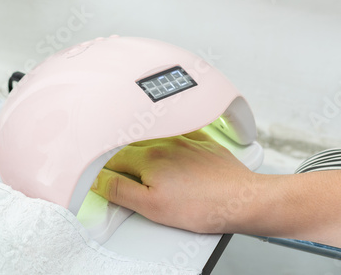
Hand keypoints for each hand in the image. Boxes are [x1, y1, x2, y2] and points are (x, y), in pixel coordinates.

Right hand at [91, 130, 256, 232]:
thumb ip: (120, 191)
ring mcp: (187, 141)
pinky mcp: (204, 143)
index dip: (102, 168)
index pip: (113, 159)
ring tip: (137, 155)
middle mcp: (166, 144)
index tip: (99, 175)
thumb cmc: (202, 207)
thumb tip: (99, 180)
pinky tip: (170, 145)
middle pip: (131, 145)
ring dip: (141, 143)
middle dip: (119, 155)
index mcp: (149, 159)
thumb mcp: (152, 207)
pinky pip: (180, 133)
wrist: (242, 200)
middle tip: (113, 167)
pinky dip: (169, 137)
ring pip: (154, 137)